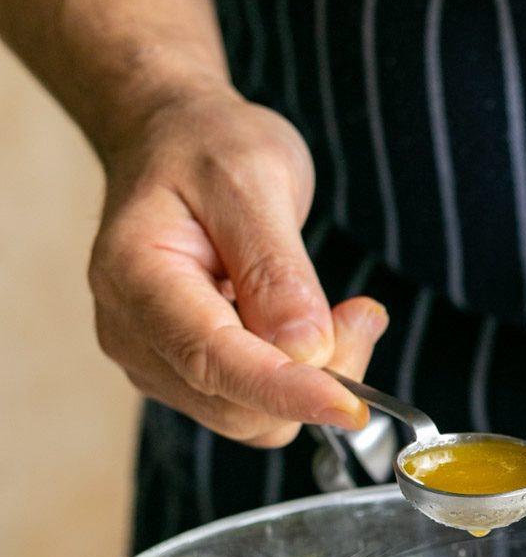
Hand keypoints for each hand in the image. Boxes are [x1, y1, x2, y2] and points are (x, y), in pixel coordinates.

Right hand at [89, 83, 386, 448]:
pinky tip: (312, 325)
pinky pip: (255, 404)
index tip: (350, 407)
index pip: (213, 359)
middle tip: (361, 312)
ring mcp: (154, 359)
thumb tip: (306, 348)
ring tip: (339, 310)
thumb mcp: (254, 179)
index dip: (285, 391)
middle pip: (239, 405)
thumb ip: (276, 268)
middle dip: (318, 376)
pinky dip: (301, 379)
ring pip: (253, 417)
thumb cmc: (206, 147)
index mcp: (134, 275)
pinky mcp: (183, 373)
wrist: (171, 139)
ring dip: (315, 378)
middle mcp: (132, 331)